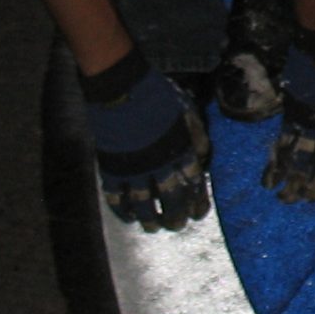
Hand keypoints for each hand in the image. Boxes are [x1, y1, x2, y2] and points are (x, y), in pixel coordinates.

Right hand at [81, 51, 211, 232]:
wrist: (120, 86)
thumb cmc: (155, 95)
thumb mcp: (184, 110)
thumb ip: (195, 135)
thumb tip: (202, 157)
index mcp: (180, 148)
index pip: (192, 182)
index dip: (197, 201)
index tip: (199, 213)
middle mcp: (159, 162)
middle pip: (171, 198)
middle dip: (176, 216)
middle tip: (176, 225)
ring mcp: (134, 166)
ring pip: (144, 203)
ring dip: (150, 219)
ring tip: (153, 228)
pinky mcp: (112, 167)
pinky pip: (116, 196)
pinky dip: (122, 210)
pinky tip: (128, 217)